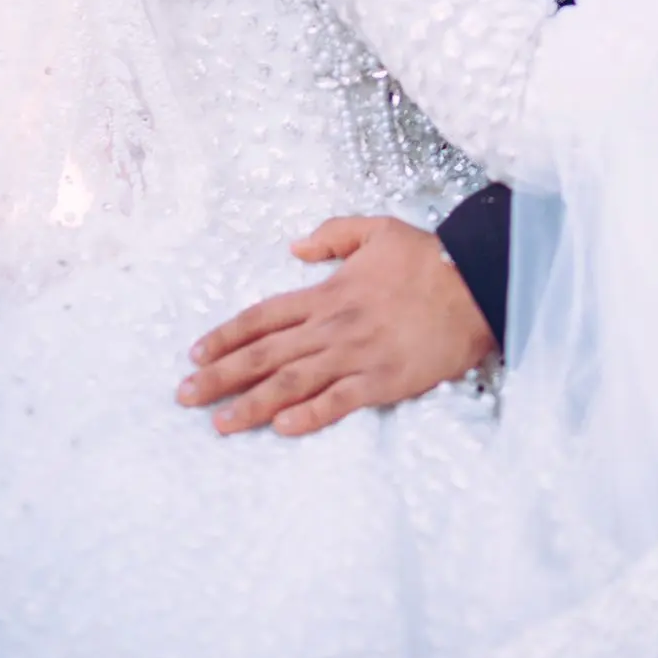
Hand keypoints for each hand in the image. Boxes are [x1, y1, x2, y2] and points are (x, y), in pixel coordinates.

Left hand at [177, 216, 494, 436]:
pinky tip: (281, 428)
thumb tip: (295, 246)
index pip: (264, 316)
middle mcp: (333, 326)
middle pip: (265, 354)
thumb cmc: (427, 258)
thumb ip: (333, 234)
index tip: (196, 353)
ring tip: (218, 423)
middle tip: (184, 395)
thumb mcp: (377, 229)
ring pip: (292, 382)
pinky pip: (338, 402)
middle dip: (221, 375)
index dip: (227, 335)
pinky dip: (308, 416)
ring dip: (251, 403)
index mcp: (328, 292)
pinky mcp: (382, 381)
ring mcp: (355, 356)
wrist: (474, 283)